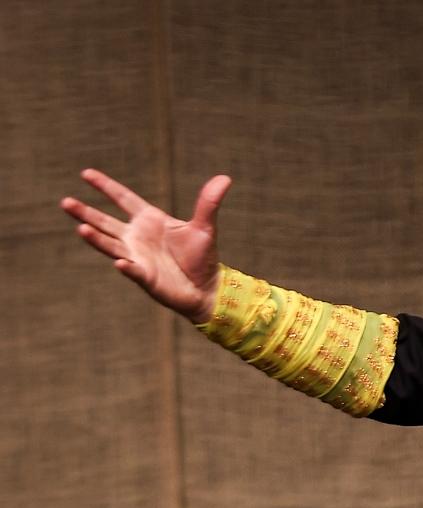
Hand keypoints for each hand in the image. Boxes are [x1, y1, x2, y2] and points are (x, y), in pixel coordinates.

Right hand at [60, 169, 232, 321]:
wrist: (208, 288)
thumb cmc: (201, 257)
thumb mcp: (204, 227)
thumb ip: (208, 203)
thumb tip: (225, 178)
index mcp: (149, 220)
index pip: (122, 198)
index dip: (105, 186)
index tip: (86, 173)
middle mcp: (137, 237)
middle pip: (105, 221)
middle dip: (86, 213)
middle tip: (66, 202)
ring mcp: (138, 257)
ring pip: (111, 245)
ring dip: (96, 238)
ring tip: (81, 228)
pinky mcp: (146, 277)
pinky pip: (134, 270)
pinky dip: (127, 267)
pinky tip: (120, 262)